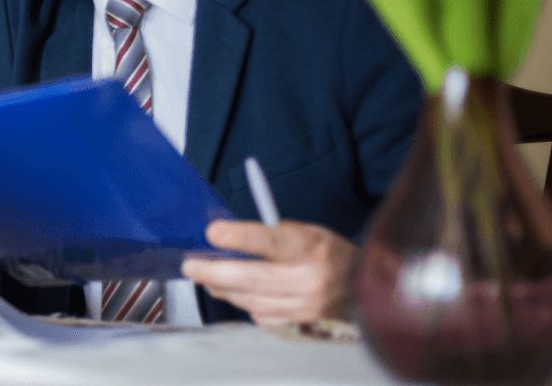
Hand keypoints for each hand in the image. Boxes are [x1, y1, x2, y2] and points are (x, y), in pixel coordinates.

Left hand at [180, 220, 356, 325]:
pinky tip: (231, 291)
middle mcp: (308, 279)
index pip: (271, 241)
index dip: (239, 237)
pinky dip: (241, 302)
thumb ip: (269, 234)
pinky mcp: (297, 321)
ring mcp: (303, 304)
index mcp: (310, 247)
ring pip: (250, 300)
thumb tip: (226, 237)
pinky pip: (258, 314)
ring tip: (204, 277)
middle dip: (214, 272)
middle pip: (252, 278)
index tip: (212, 232)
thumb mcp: (305, 231)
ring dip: (221, 288)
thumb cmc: (325, 251)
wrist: (361, 286)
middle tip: (190, 266)